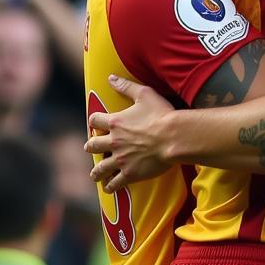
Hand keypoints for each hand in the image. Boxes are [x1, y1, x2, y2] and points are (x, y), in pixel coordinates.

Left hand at [85, 75, 174, 191]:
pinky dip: (110, 186)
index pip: (95, 120)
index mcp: (115, 122)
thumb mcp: (145, 94)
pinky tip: (109, 187)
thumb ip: (126, 86)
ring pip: (99, 169)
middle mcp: (114, 142)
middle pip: (92, 146)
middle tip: (93, 147)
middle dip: (91, 146)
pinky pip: (114, 183)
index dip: (94, 121)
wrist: (173, 137)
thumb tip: (111, 78)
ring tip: (95, 174)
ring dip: (96, 171)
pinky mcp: (129, 173)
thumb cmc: (161, 114)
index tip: (96, 123)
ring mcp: (120, 159)